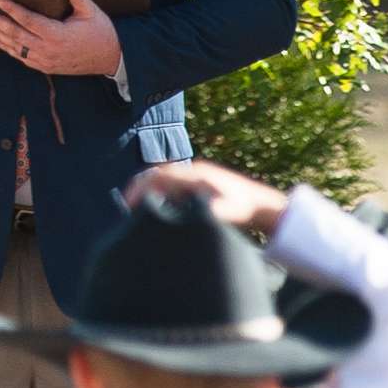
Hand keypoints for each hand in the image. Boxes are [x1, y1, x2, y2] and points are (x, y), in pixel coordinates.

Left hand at [0, 0, 122, 81]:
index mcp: (58, 35)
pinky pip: (22, 57)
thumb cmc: (101, 33)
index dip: (11, 10)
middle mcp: (48, 50)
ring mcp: (45, 60)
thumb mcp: (92, 13)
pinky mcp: (45, 66)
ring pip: (16, 47)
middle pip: (16, 35)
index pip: (29, 20)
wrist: (109, 60)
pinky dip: (7, 49)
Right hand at [123, 159, 288, 240]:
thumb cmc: (245, 209)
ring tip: (135, 213)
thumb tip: (197, 215)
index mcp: (195, 176)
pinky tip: (155, 213)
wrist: (260, 203)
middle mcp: (192, 172)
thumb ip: (212, 212)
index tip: (129, 206)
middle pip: (156, 176)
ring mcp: (194, 177)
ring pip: (162, 181)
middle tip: (126, 211)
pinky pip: (170, 187)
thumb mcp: (229, 212)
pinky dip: (158, 196)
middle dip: (138, 190)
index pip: (158, 176)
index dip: (140, 189)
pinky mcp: (196, 184)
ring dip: (147, 193)